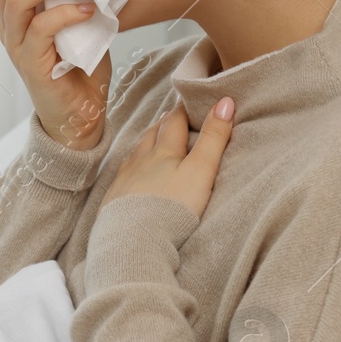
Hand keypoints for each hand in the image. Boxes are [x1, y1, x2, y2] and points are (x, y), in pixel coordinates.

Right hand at [0, 0, 112, 149]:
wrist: (81, 116)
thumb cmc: (81, 68)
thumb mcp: (79, 22)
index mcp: (19, 13)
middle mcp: (11, 27)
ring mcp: (18, 46)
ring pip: (16, 1)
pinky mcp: (31, 65)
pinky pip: (41, 30)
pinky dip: (63, 15)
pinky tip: (85, 8)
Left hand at [101, 98, 234, 217]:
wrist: (132, 241)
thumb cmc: (171, 208)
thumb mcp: (201, 172)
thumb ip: (214, 139)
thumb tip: (225, 102)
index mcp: (163, 150)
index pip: (175, 122)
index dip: (184, 110)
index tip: (191, 100)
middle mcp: (140, 159)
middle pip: (153, 133)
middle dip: (164, 123)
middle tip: (172, 116)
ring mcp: (125, 179)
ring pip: (136, 152)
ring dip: (147, 142)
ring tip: (154, 138)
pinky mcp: (114, 199)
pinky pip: (123, 174)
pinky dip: (131, 166)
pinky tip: (132, 172)